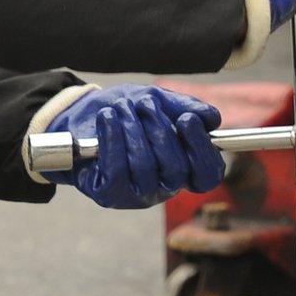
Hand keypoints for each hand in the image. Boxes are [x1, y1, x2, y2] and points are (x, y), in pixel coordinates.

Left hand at [39, 84, 225, 208]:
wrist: (82, 117)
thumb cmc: (127, 111)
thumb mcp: (157, 101)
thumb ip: (185, 107)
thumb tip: (212, 117)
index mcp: (184, 166)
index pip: (207, 174)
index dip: (202, 150)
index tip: (188, 120)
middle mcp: (164, 185)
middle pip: (176, 170)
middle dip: (160, 130)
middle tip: (146, 104)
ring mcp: (137, 194)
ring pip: (144, 167)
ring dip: (132, 129)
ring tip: (121, 106)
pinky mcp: (109, 194)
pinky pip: (116, 170)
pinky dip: (112, 138)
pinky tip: (107, 118)